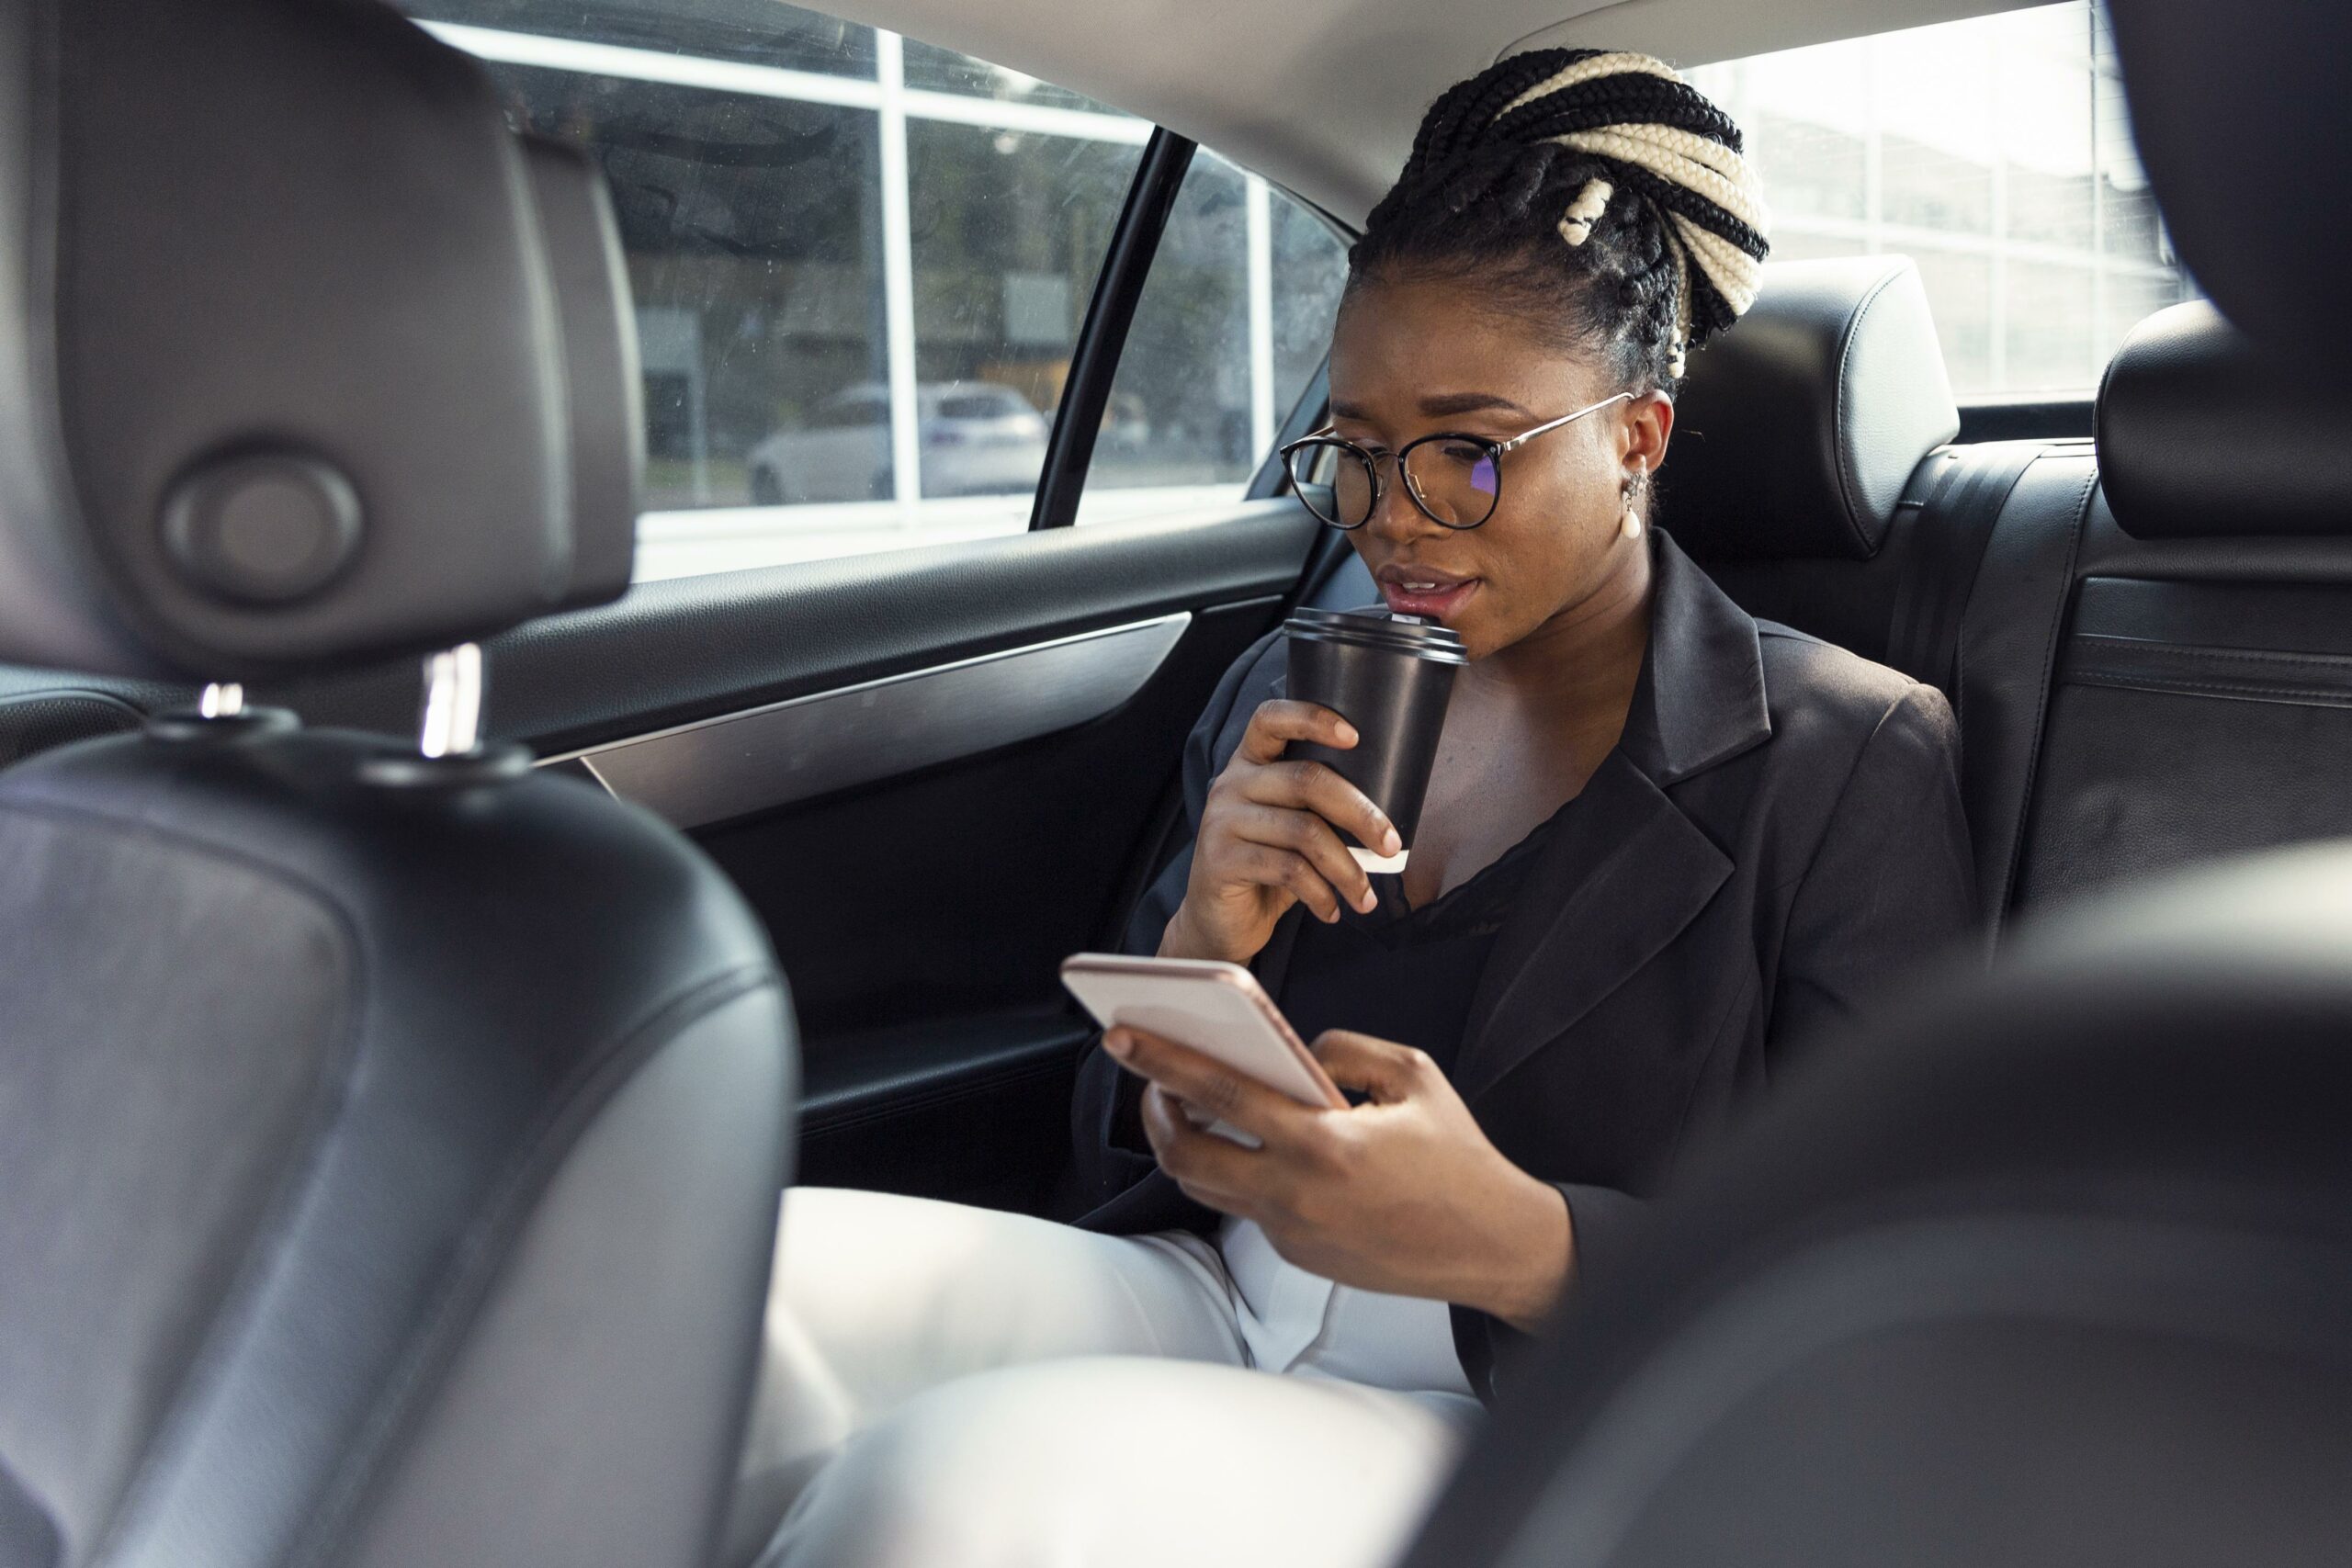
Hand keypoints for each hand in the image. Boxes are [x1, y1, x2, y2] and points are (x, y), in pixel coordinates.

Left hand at [1103, 1025, 1572, 1331]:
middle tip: (1149, 1078)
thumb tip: (1295, 1053)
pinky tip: (1249, 1143)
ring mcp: (1292, 1231)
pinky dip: (1236, 1170)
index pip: (1220, 1094)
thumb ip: (1343, 1049)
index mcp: (1324, 1143)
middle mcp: (1296, 1193)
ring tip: (1187, 1105)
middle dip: (1153, 1111)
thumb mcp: (1413, 1075)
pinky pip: (1246, 1206)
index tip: (1123, 1035)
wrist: (1492, 1246)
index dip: (1163, 1061)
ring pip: (1205, 1186)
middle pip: (1185, 1155)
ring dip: (1185, 1143)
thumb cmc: (1459, 1160)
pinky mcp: (1297, 1254)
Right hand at [1158, 700, 1402, 965]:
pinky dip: (1321, 894)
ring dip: (1347, 869)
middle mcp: (1231, 784)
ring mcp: (1222, 821)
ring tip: (1365, 897)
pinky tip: (1332, 910)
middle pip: (1307, 779)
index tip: (1355, 737)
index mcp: (1250, 764)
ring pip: (1304, 832)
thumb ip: (1318, 808)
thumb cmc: (1267, 869)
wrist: (1218, 922)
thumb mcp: (1291, 828)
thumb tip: (1388, 814)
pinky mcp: (1220, 860)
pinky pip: (1288, 869)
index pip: (1271, 719)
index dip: (1313, 719)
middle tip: (1391, 846)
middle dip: (1360, 814)